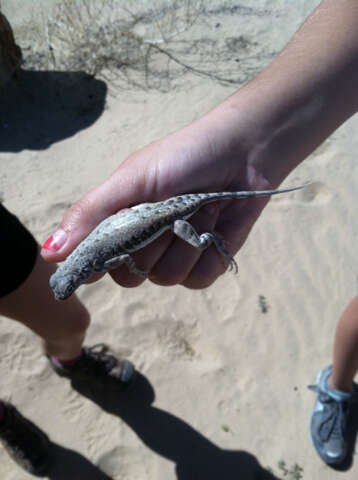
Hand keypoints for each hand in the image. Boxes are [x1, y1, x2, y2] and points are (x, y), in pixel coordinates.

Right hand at [41, 114, 272, 288]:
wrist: (243, 152)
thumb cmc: (183, 157)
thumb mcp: (132, 180)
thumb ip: (91, 214)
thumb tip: (48, 254)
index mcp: (118, 222)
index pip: (96, 261)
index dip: (103, 258)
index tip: (121, 239)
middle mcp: (143, 244)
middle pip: (131, 276)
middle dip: (151, 244)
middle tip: (168, 211)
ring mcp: (175, 255)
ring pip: (166, 278)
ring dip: (184, 244)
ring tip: (198, 210)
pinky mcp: (206, 262)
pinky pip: (197, 280)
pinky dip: (207, 255)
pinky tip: (214, 227)